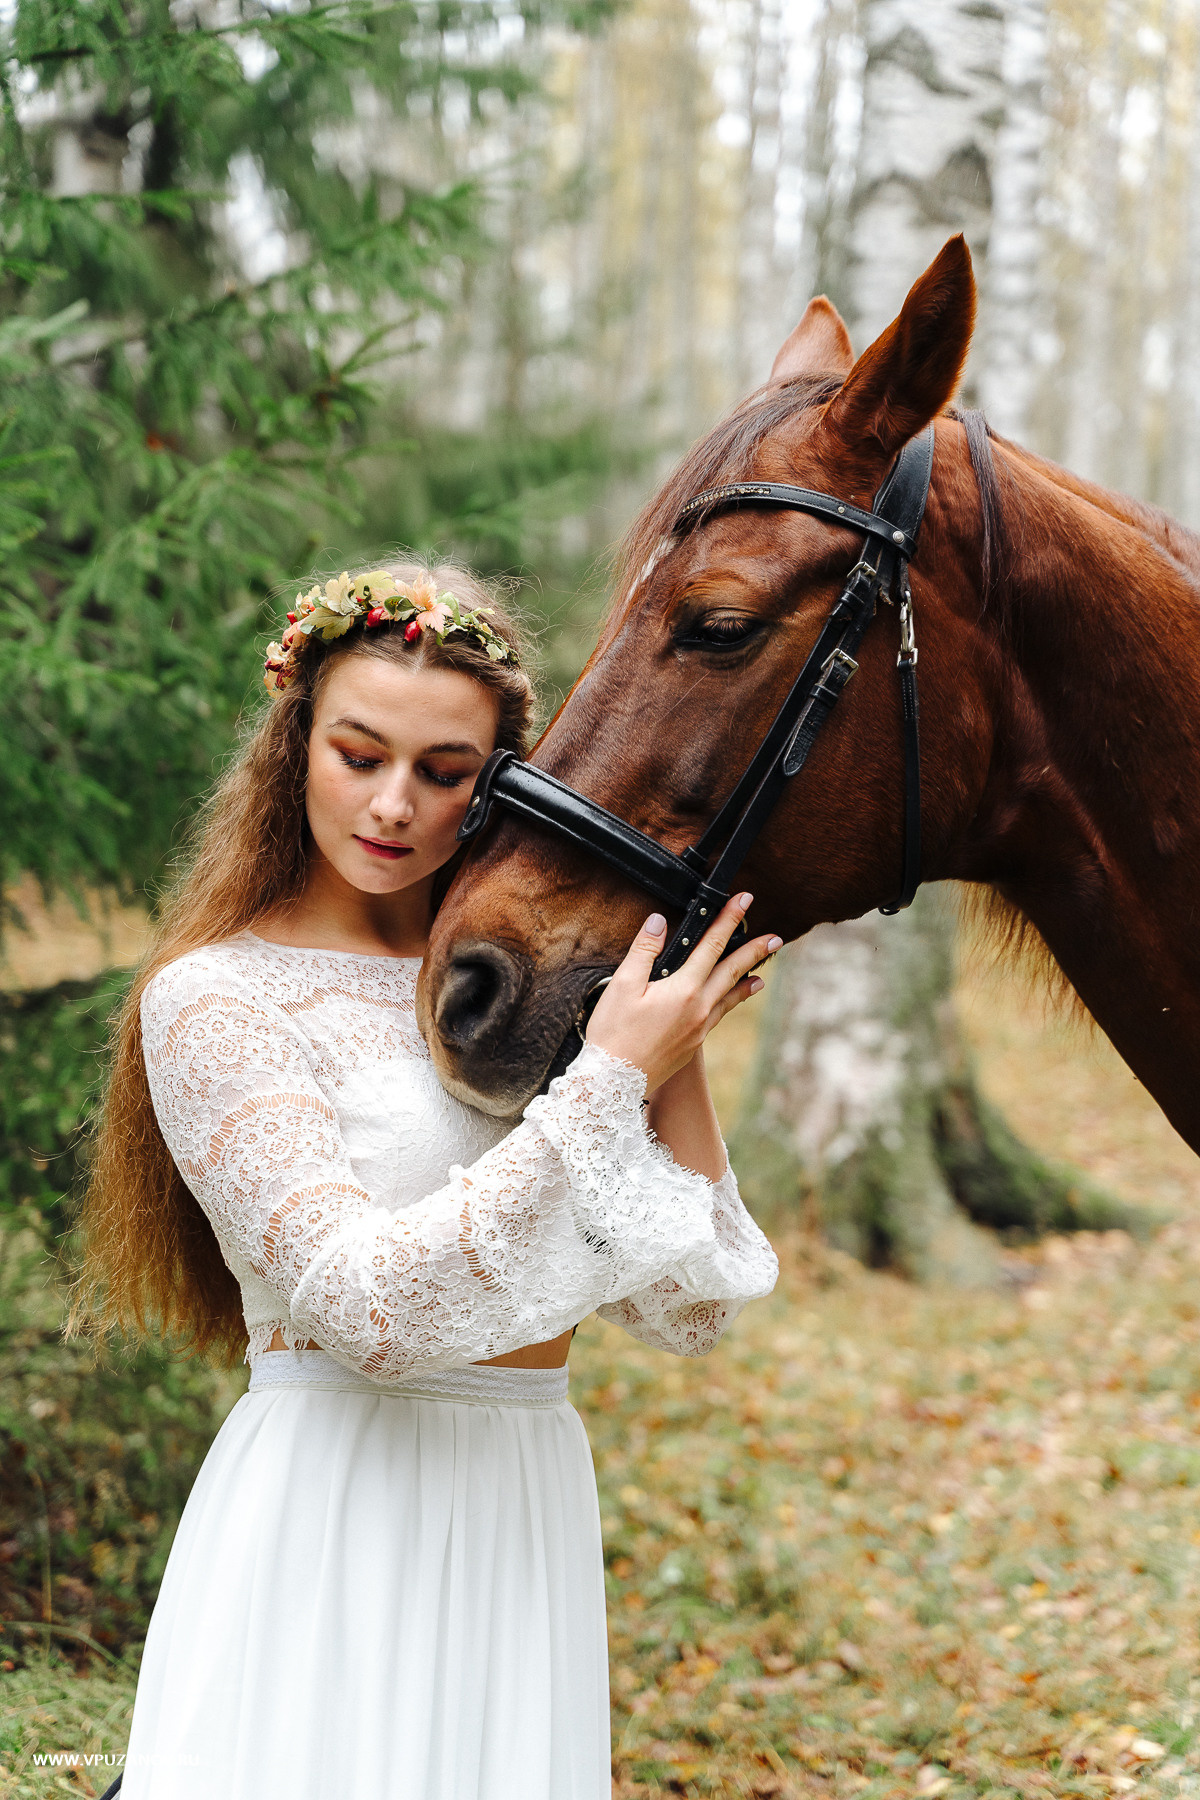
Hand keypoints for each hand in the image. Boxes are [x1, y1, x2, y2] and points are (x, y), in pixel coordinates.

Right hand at [584, 892, 781, 1094]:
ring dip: (747, 980)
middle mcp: (699, 1009)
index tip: (745, 901)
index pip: (712, 945)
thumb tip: (659, 922)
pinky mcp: (693, 1045)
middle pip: (732, 971)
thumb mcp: (622, 985)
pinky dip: (731, 1003)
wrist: (614, 1083)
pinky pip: (719, 1016)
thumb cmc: (613, 1035)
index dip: (729, 919)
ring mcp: (699, 1029)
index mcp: (683, 990)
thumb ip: (644, 951)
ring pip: (730, 997)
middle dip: (754, 951)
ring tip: (762, 971)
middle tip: (776, 938)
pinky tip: (731, 1001)